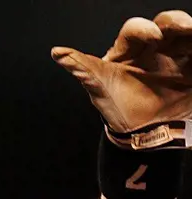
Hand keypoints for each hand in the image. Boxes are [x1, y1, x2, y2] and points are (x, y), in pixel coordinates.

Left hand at [52, 10, 191, 134]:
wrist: (141, 139)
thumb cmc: (118, 110)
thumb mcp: (99, 89)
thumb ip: (82, 69)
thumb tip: (57, 53)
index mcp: (129, 50)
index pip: (135, 31)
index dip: (144, 29)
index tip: (154, 37)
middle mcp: (154, 48)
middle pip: (166, 25)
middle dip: (176, 22)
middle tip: (186, 28)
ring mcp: (176, 57)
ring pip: (186, 36)